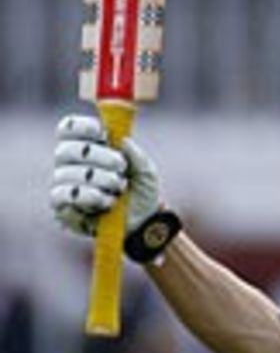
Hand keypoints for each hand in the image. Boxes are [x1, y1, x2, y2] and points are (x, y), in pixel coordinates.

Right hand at [50, 112, 160, 239]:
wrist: (143, 226)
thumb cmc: (140, 193)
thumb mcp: (145, 172)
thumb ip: (136, 154)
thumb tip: (122, 139)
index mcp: (85, 147)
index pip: (68, 129)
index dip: (82, 127)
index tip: (104, 134)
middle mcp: (69, 164)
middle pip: (67, 150)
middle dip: (97, 156)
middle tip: (120, 166)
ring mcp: (64, 185)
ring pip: (66, 174)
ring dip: (97, 179)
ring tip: (118, 189)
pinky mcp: (62, 208)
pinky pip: (62, 196)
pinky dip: (86, 196)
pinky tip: (104, 201)